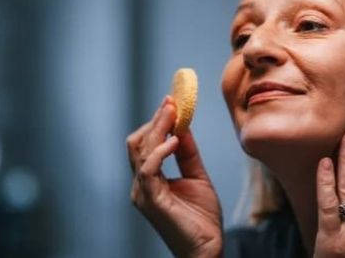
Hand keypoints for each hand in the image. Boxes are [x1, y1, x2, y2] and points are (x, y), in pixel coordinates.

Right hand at [127, 96, 223, 257]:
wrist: (207, 249)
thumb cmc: (201, 220)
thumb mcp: (197, 177)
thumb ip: (188, 154)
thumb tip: (184, 127)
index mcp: (149, 179)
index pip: (145, 144)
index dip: (157, 121)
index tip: (171, 102)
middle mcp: (140, 184)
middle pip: (137, 143)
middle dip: (155, 121)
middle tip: (172, 103)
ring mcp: (142, 192)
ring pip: (141, 151)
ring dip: (158, 129)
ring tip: (175, 114)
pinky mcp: (150, 200)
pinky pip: (148, 169)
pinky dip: (160, 151)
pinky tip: (175, 140)